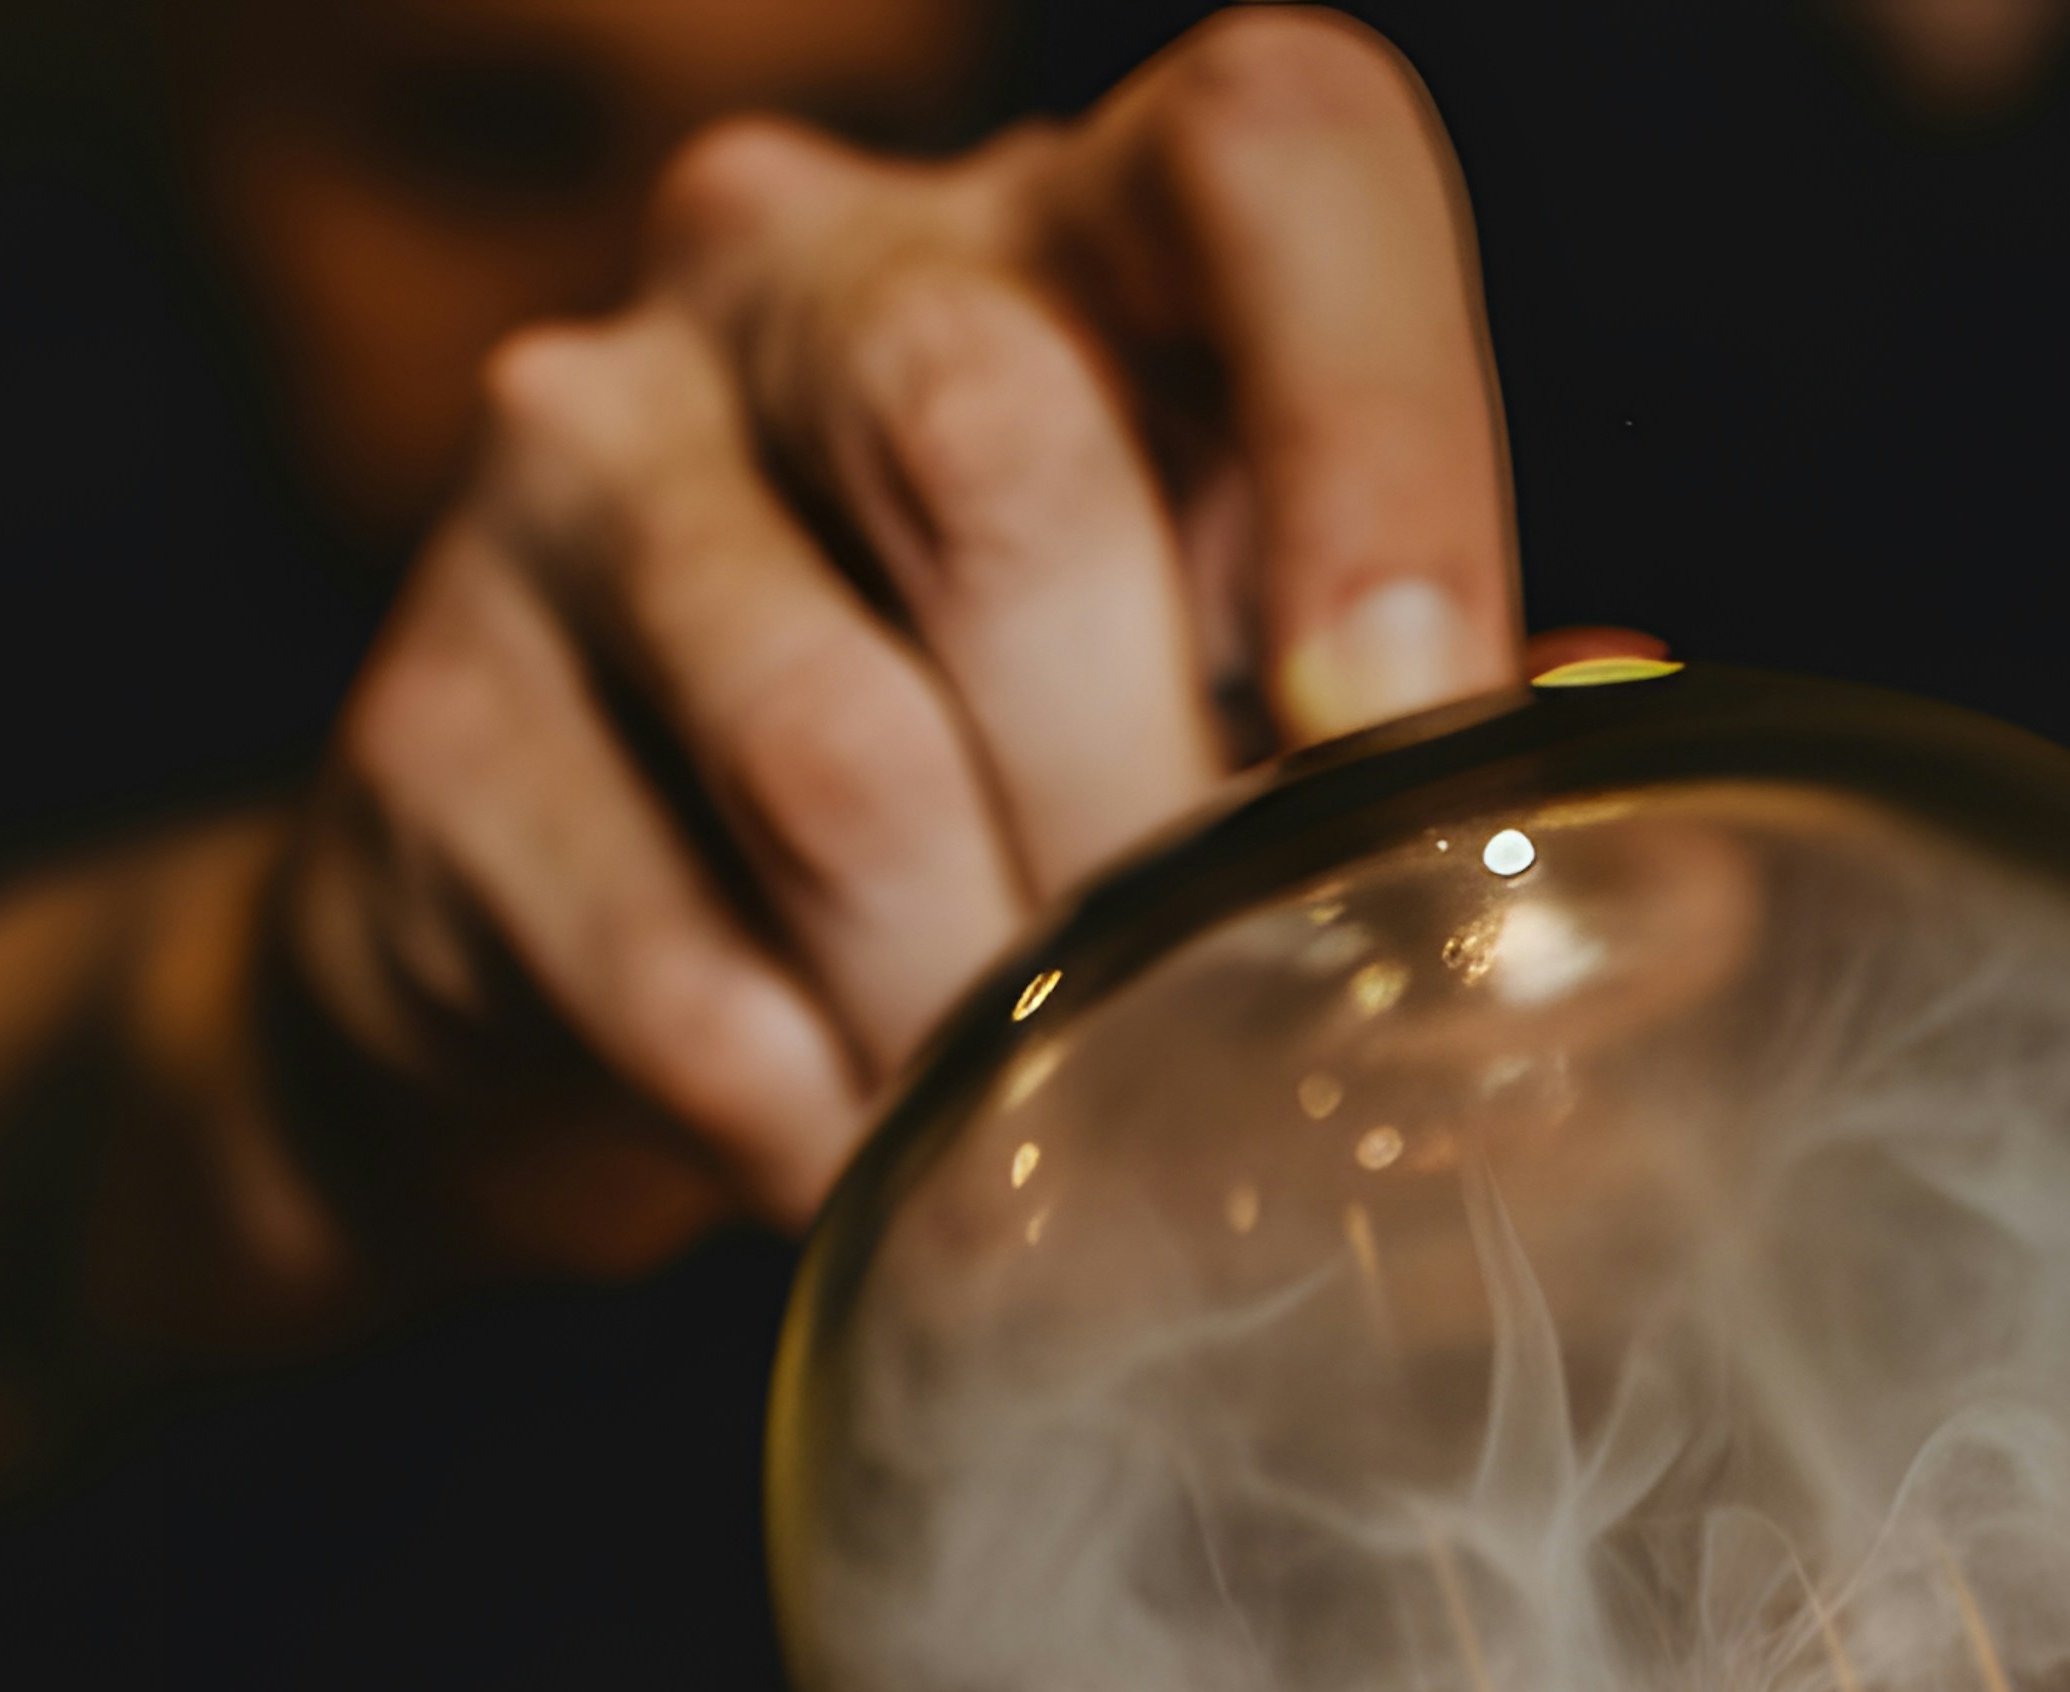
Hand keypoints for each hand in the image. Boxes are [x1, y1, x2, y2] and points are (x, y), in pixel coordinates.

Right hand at [0, 11, 1534, 1468]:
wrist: (551, 982)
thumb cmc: (987, 800)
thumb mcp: (1230, 723)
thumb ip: (1416, 750)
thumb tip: (1640, 840)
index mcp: (1076, 240)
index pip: (1276, 147)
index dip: (1386, 418)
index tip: (1411, 720)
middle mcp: (803, 274)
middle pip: (993, 438)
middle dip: (1144, 803)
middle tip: (1212, 1014)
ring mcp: (580, 471)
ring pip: (839, 750)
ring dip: (984, 1010)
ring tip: (1042, 1126)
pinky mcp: (429, 730)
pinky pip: (682, 969)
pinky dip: (822, 1126)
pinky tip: (865, 1166)